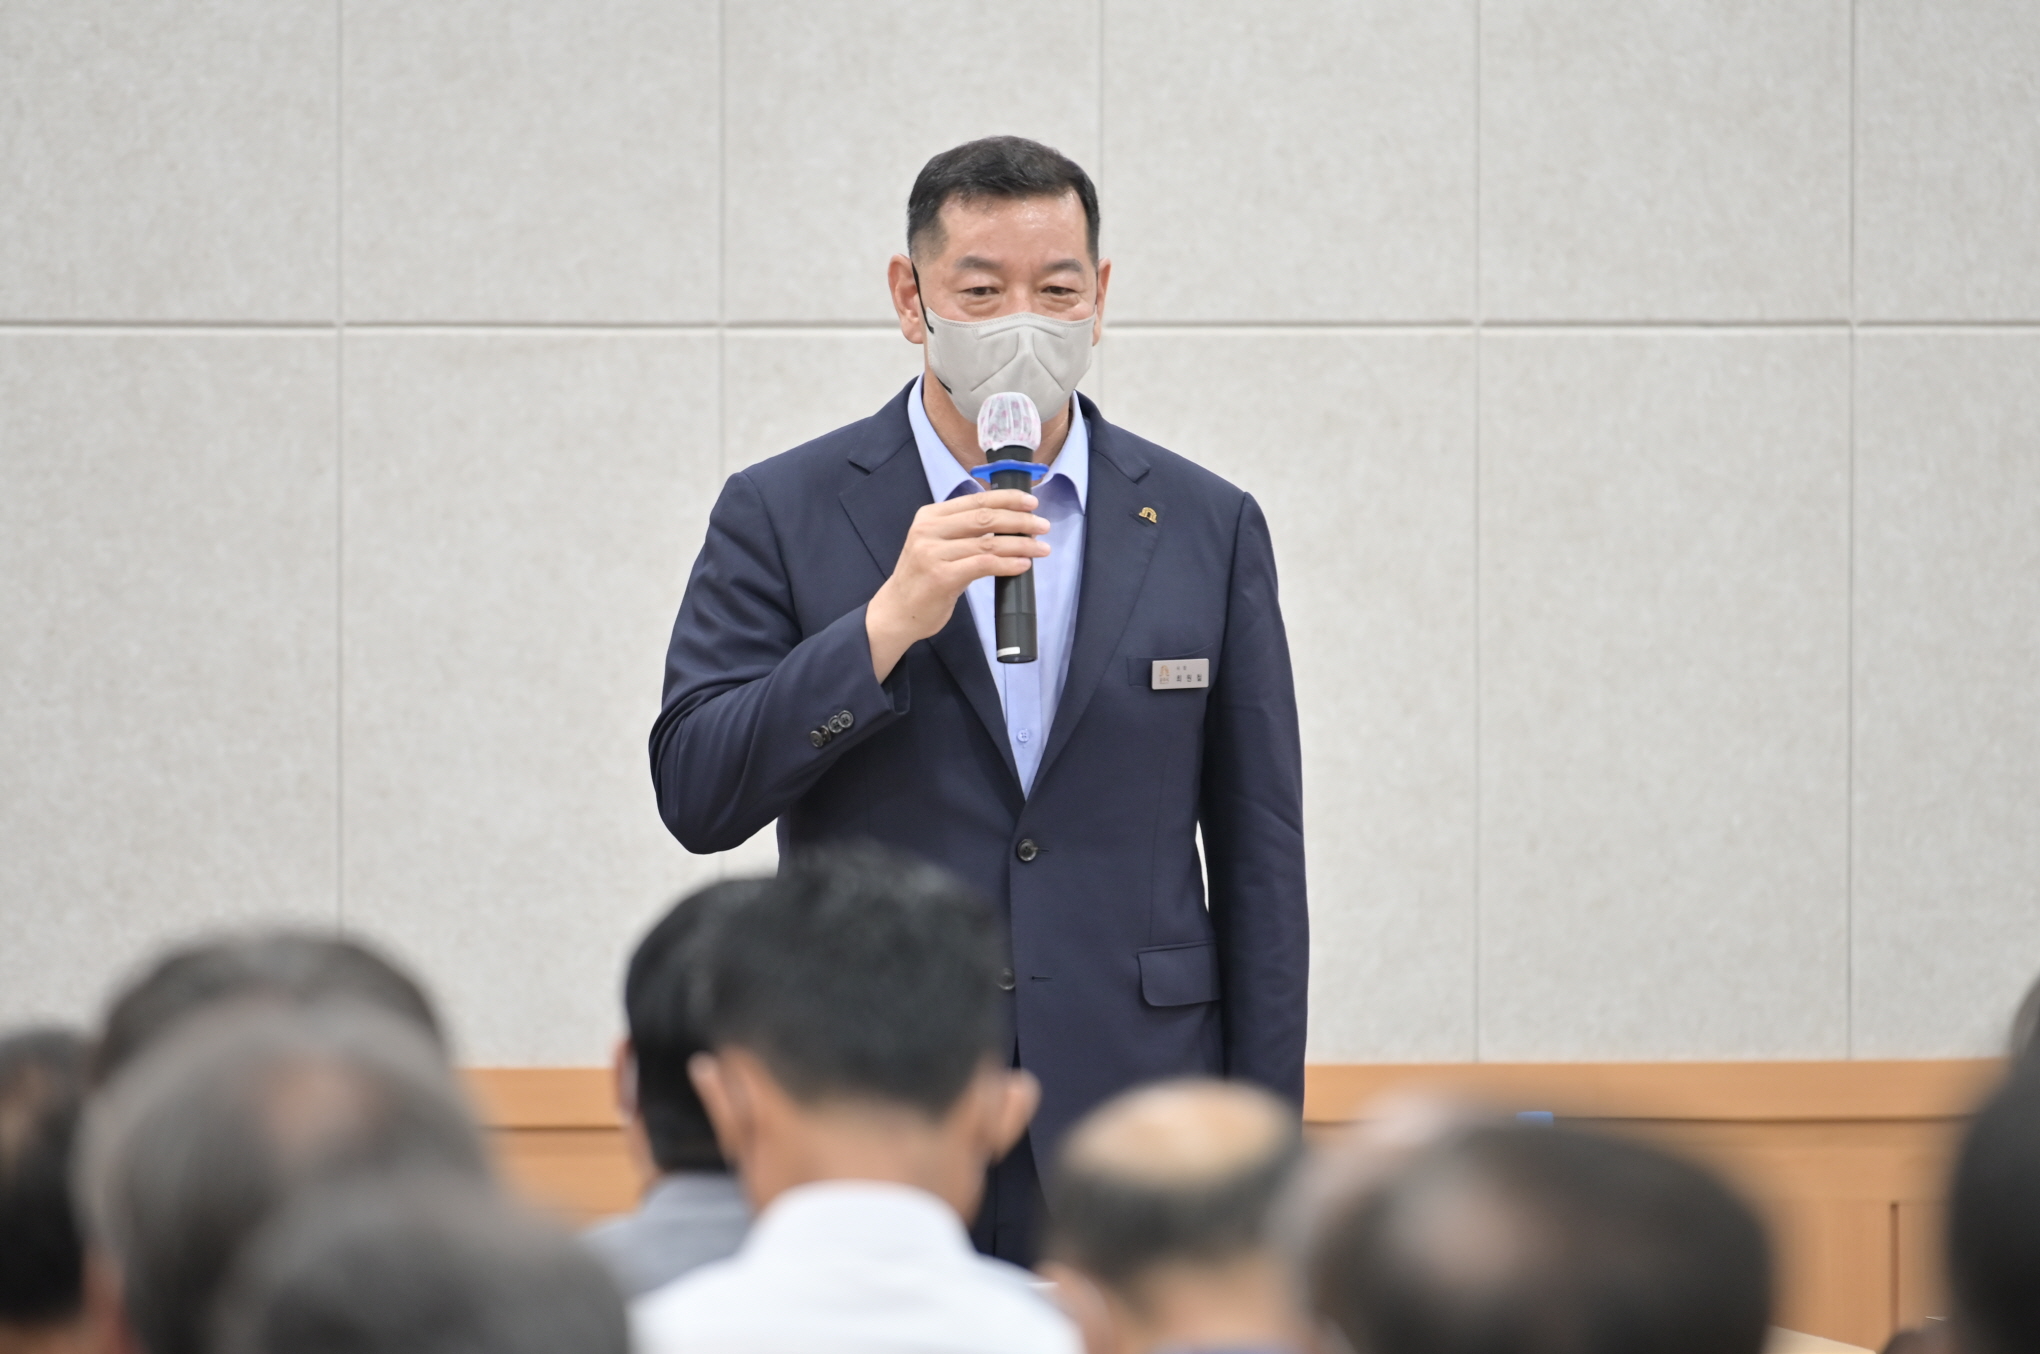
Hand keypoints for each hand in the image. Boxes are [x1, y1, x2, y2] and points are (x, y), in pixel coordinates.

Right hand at [866, 489, 1048, 681]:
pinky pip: (984, 565)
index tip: (1031, 502)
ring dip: (1020, 544)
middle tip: (1043, 526)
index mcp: (930, 516)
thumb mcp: (936, 544)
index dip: (1007, 498)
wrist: (896, 611)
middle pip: (985, 517)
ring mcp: (933, 553)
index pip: (976, 500)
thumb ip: (962, 530)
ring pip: (988, 542)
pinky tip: (1023, 565)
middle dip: (1019, 520)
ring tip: (1041, 548)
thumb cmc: (922, 579)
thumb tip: (1006, 522)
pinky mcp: (941, 577)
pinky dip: (1008, 564)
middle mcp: (929, 530)